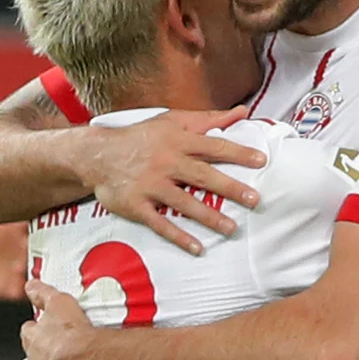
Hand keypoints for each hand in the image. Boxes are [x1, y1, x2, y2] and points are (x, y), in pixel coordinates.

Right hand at [81, 110, 260, 255]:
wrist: (97, 154)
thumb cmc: (140, 137)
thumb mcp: (172, 120)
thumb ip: (208, 119)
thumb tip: (241, 112)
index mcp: (177, 141)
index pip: (213, 146)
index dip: (238, 153)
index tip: (261, 162)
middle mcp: (166, 162)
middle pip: (203, 176)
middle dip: (230, 188)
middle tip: (254, 200)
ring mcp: (151, 185)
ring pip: (184, 203)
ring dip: (209, 217)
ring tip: (231, 228)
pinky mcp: (136, 205)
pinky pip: (160, 224)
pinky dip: (178, 236)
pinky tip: (197, 247)